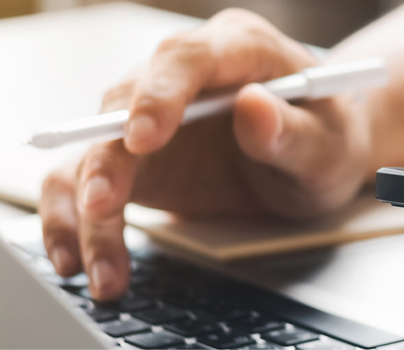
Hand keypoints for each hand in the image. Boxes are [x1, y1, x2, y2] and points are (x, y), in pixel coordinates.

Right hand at [40, 9, 371, 300]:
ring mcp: (151, 111)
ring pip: (93, 144)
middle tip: (104, 205)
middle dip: (107, 156)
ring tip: (92, 261)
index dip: (159, 95)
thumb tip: (253, 106)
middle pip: (125, 101)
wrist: (314, 158)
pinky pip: (86, 179)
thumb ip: (291, 131)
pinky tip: (78, 260)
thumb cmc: (326, 139)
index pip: (187, 57)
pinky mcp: (132, 154)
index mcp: (240, 47)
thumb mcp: (328, 144)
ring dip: (82, 202)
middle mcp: (183, 71)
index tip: (144, 136)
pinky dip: (75, 220)